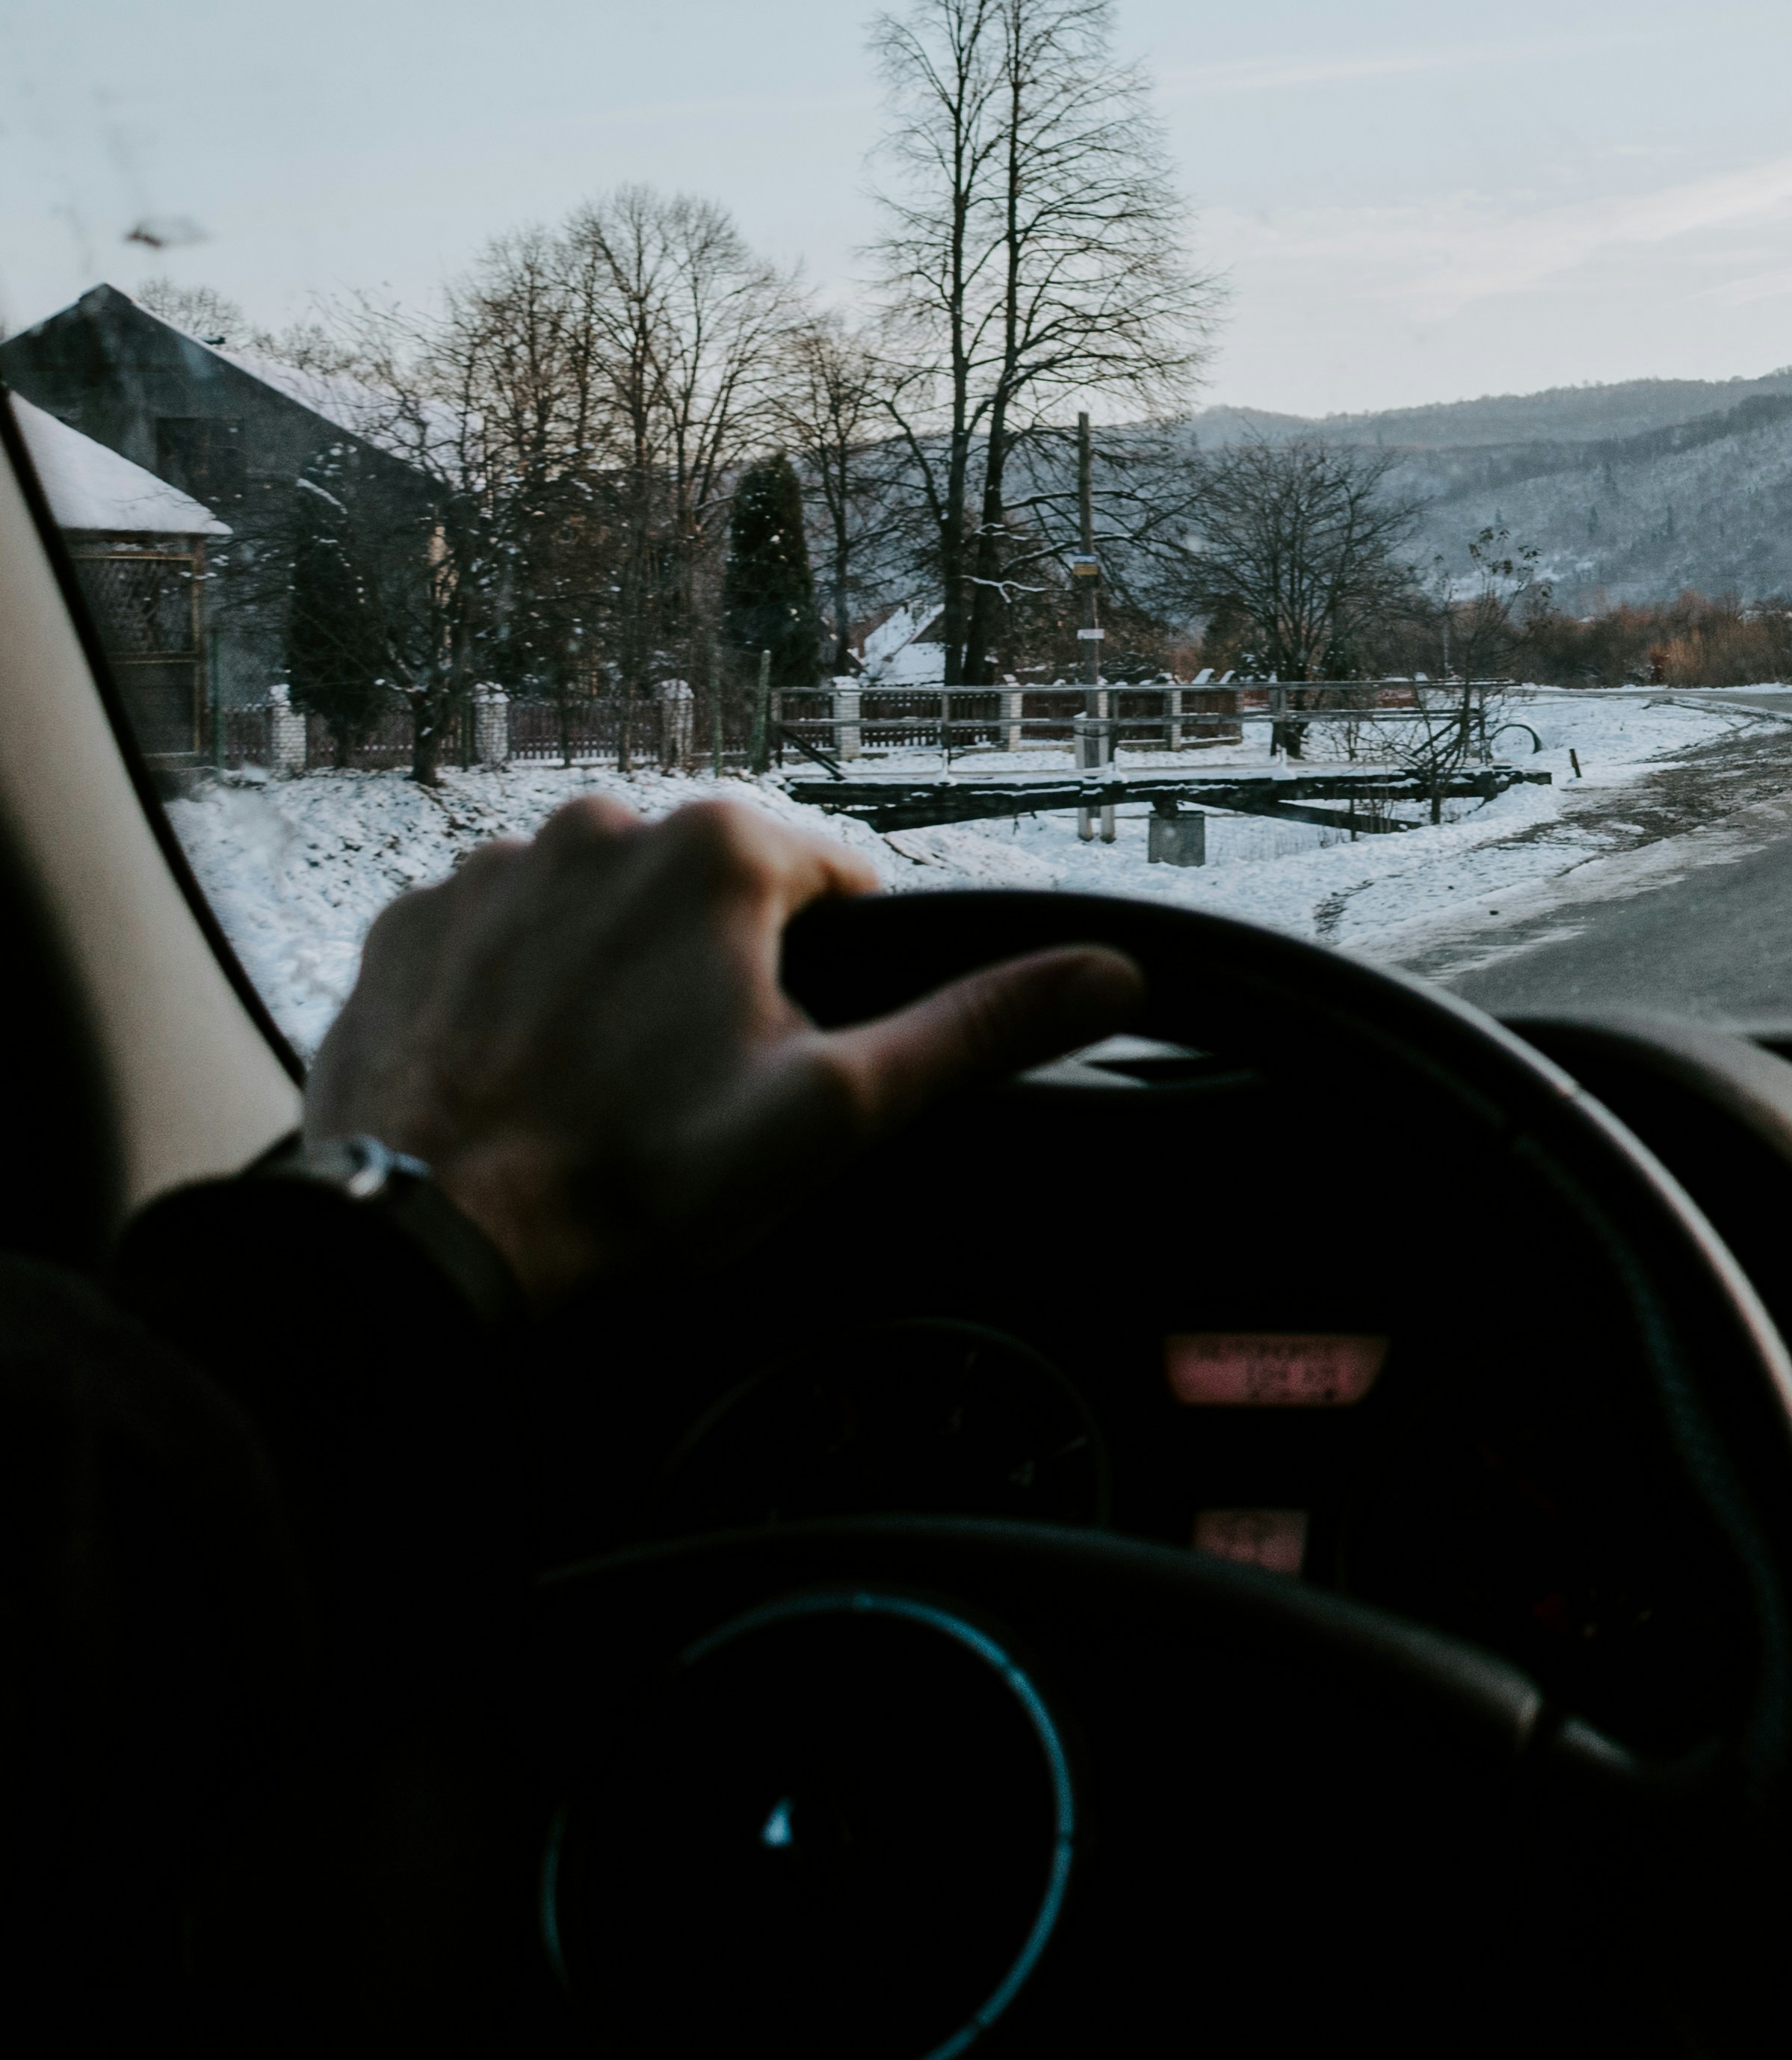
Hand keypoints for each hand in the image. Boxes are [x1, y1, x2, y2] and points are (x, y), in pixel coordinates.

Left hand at [304, 797, 1141, 1318]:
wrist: (427, 1237)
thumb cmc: (641, 1178)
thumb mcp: (840, 1110)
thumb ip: (978, 1027)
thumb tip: (1115, 972)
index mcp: (720, 847)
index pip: (835, 882)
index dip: (839, 979)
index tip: (796, 1060)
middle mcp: (599, 822)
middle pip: (714, 892)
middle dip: (724, 975)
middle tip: (699, 1091)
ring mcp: (491, 868)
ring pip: (605, 911)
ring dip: (620, 978)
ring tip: (606, 1091)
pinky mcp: (409, 923)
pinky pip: (501, 939)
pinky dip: (524, 994)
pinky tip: (527, 1077)